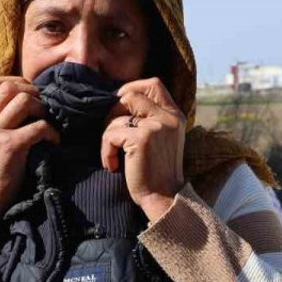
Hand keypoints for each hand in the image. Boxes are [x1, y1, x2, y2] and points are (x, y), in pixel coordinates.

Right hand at [0, 76, 59, 248]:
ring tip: (45, 121)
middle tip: (41, 106)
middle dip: (31, 91)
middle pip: (9, 86)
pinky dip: (51, 132)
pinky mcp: (9, 146)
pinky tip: (53, 141)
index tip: (28, 94)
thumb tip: (18, 105)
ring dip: (41, 108)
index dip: (15, 82)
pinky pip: (38, 127)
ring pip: (23, 100)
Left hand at [102, 78, 185, 220]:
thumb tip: (120, 100)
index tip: (119, 107)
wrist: (164, 198)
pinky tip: (112, 165)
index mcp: (175, 115)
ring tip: (112, 155)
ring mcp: (156, 126)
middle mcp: (169, 117)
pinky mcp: (142, 139)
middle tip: (110, 133)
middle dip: (113, 110)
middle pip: (132, 93)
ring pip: (117, 115)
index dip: (131, 89)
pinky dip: (106, 150)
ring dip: (107, 136)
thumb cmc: (156, 171)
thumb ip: (150, 119)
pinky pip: (111, 134)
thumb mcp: (160, 139)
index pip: (153, 84)